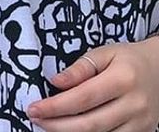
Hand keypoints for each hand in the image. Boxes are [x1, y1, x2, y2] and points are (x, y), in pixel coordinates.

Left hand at [27, 39, 158, 131]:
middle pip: (91, 124)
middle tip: (35, 119)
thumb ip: (80, 68)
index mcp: (122, 79)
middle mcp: (134, 105)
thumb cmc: (128, 58)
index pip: (83, 98)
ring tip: (48, 125)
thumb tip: (55, 82)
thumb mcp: (104, 52)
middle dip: (58, 125)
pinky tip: (71, 130)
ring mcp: (141, 123)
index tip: (34, 108)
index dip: (56, 106)